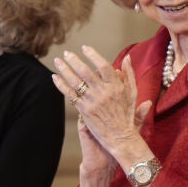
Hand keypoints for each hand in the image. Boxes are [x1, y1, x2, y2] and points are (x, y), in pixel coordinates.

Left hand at [52, 46, 152, 169]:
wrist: (121, 138)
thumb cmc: (128, 116)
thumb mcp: (133, 93)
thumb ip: (129, 75)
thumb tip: (127, 58)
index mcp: (116, 86)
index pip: (103, 66)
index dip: (93, 55)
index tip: (85, 48)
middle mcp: (103, 92)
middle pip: (85, 72)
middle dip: (74, 60)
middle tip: (66, 53)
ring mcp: (92, 102)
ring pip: (75, 82)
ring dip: (65, 70)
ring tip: (57, 61)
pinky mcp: (84, 111)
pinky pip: (70, 95)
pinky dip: (61, 85)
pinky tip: (55, 77)